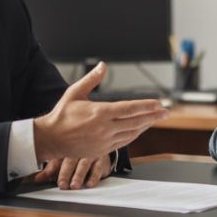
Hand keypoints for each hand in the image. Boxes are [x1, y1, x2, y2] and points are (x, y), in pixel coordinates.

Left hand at [32, 154, 111, 188]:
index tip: (45, 177)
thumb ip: (49, 170)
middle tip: (62, 184)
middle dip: (65, 173)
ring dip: (79, 175)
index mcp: (66, 147)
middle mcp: (78, 149)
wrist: (100, 143)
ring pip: (84, 163)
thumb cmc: (77, 154)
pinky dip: (94, 177)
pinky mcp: (102, 160)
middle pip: (71, 160)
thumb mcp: (62, 160)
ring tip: (75, 186)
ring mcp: (91, 153)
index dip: (51, 168)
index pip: (57, 157)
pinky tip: (90, 184)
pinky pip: (98, 168)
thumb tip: (36, 179)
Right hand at [34, 61, 166, 161]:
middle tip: (165, 112)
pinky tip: (140, 130)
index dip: (146, 106)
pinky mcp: (102, 150)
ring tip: (155, 119)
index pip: (130, 109)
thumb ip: (91, 79)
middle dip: (153, 116)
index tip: (159, 104)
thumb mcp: (75, 92)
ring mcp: (104, 141)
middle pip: (136, 122)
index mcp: (99, 113)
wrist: (51, 139)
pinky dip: (134, 135)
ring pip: (132, 133)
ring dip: (145, 126)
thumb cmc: (62, 114)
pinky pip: (124, 143)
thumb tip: (103, 66)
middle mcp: (104, 128)